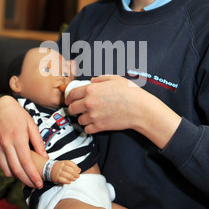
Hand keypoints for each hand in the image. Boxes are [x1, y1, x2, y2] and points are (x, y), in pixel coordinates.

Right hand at [0, 95, 47, 187]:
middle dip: (27, 181)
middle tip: (35, 185)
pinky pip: (1, 164)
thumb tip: (45, 158)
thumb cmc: (18, 115)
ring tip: (27, 178)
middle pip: (16, 170)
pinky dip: (9, 169)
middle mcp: (5, 144)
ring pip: (6, 170)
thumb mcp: (32, 125)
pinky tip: (17, 168)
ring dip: (17, 177)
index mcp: (17, 138)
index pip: (26, 163)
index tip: (39, 183)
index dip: (33, 176)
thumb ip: (38, 142)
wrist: (0, 107)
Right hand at [50, 160, 80, 183]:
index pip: (71, 163)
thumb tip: (79, 170)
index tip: (78, 170)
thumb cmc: (58, 167)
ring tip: (74, 179)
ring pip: (67, 175)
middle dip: (75, 173)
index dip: (76, 167)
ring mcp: (58, 172)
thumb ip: (71, 166)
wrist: (47, 169)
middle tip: (77, 176)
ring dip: (72, 178)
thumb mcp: (64, 164)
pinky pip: (63, 180)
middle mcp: (60, 167)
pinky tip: (69, 182)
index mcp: (63, 162)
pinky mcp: (56, 178)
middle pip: (70, 170)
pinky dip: (67, 181)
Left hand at [66, 75, 181, 147]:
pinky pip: (87, 129)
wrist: (139, 109)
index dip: (69, 97)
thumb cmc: (130, 92)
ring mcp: (93, 116)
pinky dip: (90, 127)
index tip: (69, 100)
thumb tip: (92, 80)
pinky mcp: (99, 126)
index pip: (72, 94)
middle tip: (78, 109)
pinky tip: (95, 123)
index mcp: (91, 90)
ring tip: (90, 116)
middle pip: (72, 108)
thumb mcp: (115, 79)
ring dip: (83, 118)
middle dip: (74, 108)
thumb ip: (101, 78)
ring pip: (79, 120)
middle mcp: (89, 103)